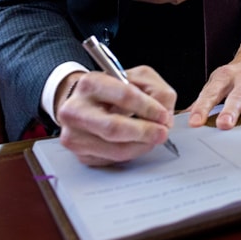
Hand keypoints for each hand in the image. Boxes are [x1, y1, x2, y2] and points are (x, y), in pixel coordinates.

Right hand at [55, 67, 176, 165]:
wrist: (85, 104)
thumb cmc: (113, 91)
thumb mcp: (139, 79)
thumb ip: (158, 92)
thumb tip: (165, 118)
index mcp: (90, 84)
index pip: (124, 96)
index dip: (148, 108)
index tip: (163, 115)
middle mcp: (75, 110)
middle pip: (114, 128)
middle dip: (145, 132)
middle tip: (162, 133)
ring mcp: (74, 136)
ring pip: (116, 150)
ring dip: (142, 146)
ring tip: (153, 138)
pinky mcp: (80, 156)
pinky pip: (113, 160)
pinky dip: (131, 153)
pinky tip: (136, 143)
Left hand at [186, 40, 240, 129]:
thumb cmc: (234, 78)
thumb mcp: (217, 84)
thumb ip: (203, 101)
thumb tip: (182, 118)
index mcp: (224, 77)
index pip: (211, 93)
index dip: (202, 107)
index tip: (194, 123)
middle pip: (237, 94)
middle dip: (230, 109)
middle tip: (224, 124)